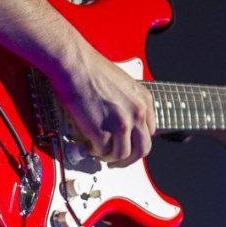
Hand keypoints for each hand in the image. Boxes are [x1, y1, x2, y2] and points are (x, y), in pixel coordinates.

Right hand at [50, 46, 155, 167]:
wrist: (75, 64)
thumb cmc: (93, 70)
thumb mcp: (125, 85)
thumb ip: (132, 104)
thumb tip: (130, 125)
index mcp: (144, 100)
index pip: (150, 133)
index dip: (137, 144)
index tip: (127, 147)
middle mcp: (137, 112)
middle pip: (142, 150)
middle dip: (129, 160)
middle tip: (117, 162)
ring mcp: (121, 123)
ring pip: (123, 155)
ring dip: (111, 159)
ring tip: (100, 153)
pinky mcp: (102, 131)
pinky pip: (103, 152)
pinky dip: (96, 153)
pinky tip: (90, 146)